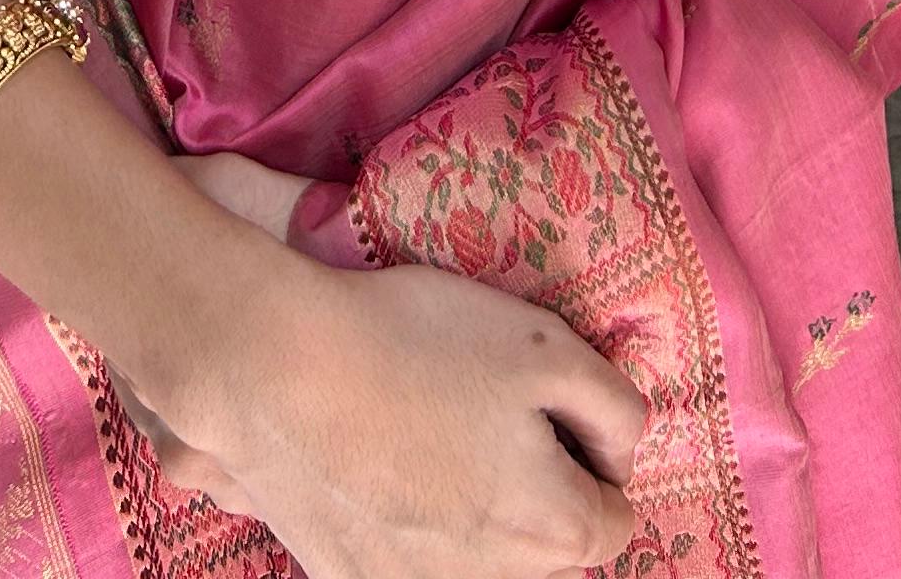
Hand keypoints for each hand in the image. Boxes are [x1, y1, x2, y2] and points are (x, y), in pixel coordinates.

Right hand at [130, 222, 646, 576]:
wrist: (277, 368)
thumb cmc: (420, 344)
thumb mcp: (547, 346)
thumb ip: (614, 408)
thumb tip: (623, 452)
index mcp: (553, 530)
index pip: (614, 521)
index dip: (594, 457)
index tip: (550, 410)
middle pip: (546, 549)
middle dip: (536, 491)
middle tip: (485, 413)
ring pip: (478, 564)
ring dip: (473, 515)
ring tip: (429, 435)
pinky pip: (407, 565)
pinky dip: (406, 528)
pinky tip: (378, 467)